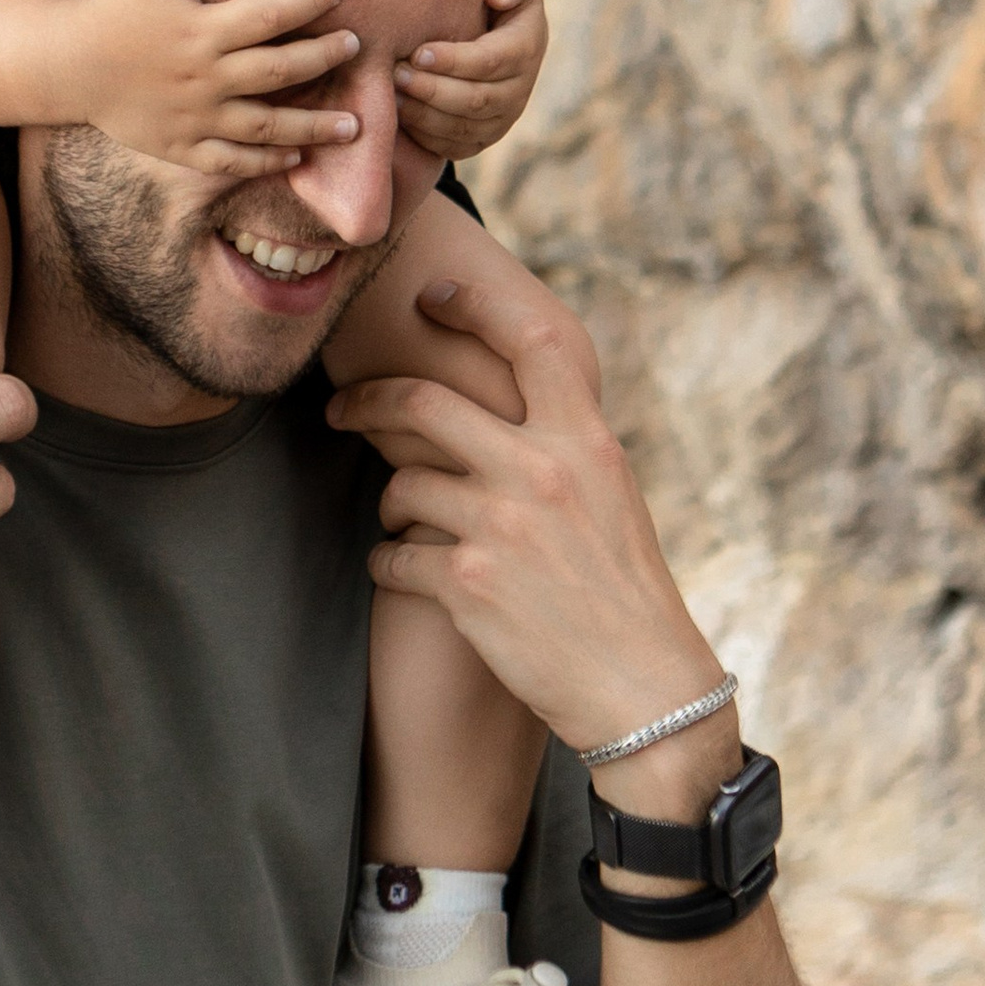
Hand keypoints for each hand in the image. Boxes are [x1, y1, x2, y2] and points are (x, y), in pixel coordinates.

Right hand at [68, 0, 362, 174]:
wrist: (69, 65)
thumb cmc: (117, 11)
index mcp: (202, 30)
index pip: (270, 16)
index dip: (309, 2)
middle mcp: (205, 77)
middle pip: (280, 70)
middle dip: (325, 57)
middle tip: (356, 48)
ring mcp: (196, 117)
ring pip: (266, 125)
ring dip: (313, 127)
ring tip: (353, 126)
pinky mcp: (181, 147)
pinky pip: (231, 161)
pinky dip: (265, 162)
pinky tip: (295, 157)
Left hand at [326, 262, 728, 770]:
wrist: (644, 688)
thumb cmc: (624, 589)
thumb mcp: (612, 493)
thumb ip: (562, 442)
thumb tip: (505, 399)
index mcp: (585, 439)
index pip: (529, 338)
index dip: (475, 305)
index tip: (434, 297)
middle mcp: (542, 470)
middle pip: (422, 401)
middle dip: (366, 399)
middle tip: (340, 407)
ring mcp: (501, 526)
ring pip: (402, 483)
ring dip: (393, 504)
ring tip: (408, 524)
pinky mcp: (467, 584)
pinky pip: (392, 553)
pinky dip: (390, 561)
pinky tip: (405, 571)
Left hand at [391, 0, 547, 162]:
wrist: (485, 19)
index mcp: (528, 45)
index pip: (494, 61)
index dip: (456, 61)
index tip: (418, 51)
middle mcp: (521, 88)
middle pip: (477, 100)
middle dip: (433, 90)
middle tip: (395, 73)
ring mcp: (502, 118)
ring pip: (463, 128)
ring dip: (424, 114)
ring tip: (390, 94)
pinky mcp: (481, 137)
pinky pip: (454, 147)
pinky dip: (425, 134)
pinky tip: (397, 114)